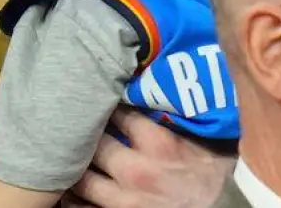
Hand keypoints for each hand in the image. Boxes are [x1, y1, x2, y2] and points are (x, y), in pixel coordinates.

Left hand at [65, 109, 232, 207]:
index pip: (117, 113)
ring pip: (82, 180)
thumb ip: (169, 115)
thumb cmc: (207, 170)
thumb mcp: (194, 137)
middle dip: (84, 132)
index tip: (97, 94)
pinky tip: (70, 188)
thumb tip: (147, 84)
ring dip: (75, 166)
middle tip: (74, 122)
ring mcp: (125, 201)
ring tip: (66, 155)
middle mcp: (136, 172)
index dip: (106, 103)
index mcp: (157, 144)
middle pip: (93, 145)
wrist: (213, 206)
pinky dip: (75, 199)